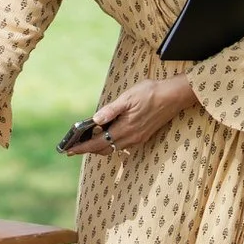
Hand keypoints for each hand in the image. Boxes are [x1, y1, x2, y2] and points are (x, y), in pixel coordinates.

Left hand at [64, 78, 197, 156]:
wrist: (175, 96)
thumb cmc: (150, 93)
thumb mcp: (127, 98)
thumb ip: (110, 111)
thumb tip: (94, 120)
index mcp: (125, 128)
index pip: (98, 143)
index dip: (82, 148)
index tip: (68, 151)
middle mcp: (131, 137)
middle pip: (104, 148)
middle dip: (87, 149)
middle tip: (72, 148)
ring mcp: (137, 138)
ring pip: (113, 147)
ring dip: (98, 146)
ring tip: (85, 142)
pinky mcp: (142, 136)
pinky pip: (122, 144)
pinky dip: (110, 142)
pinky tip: (104, 135)